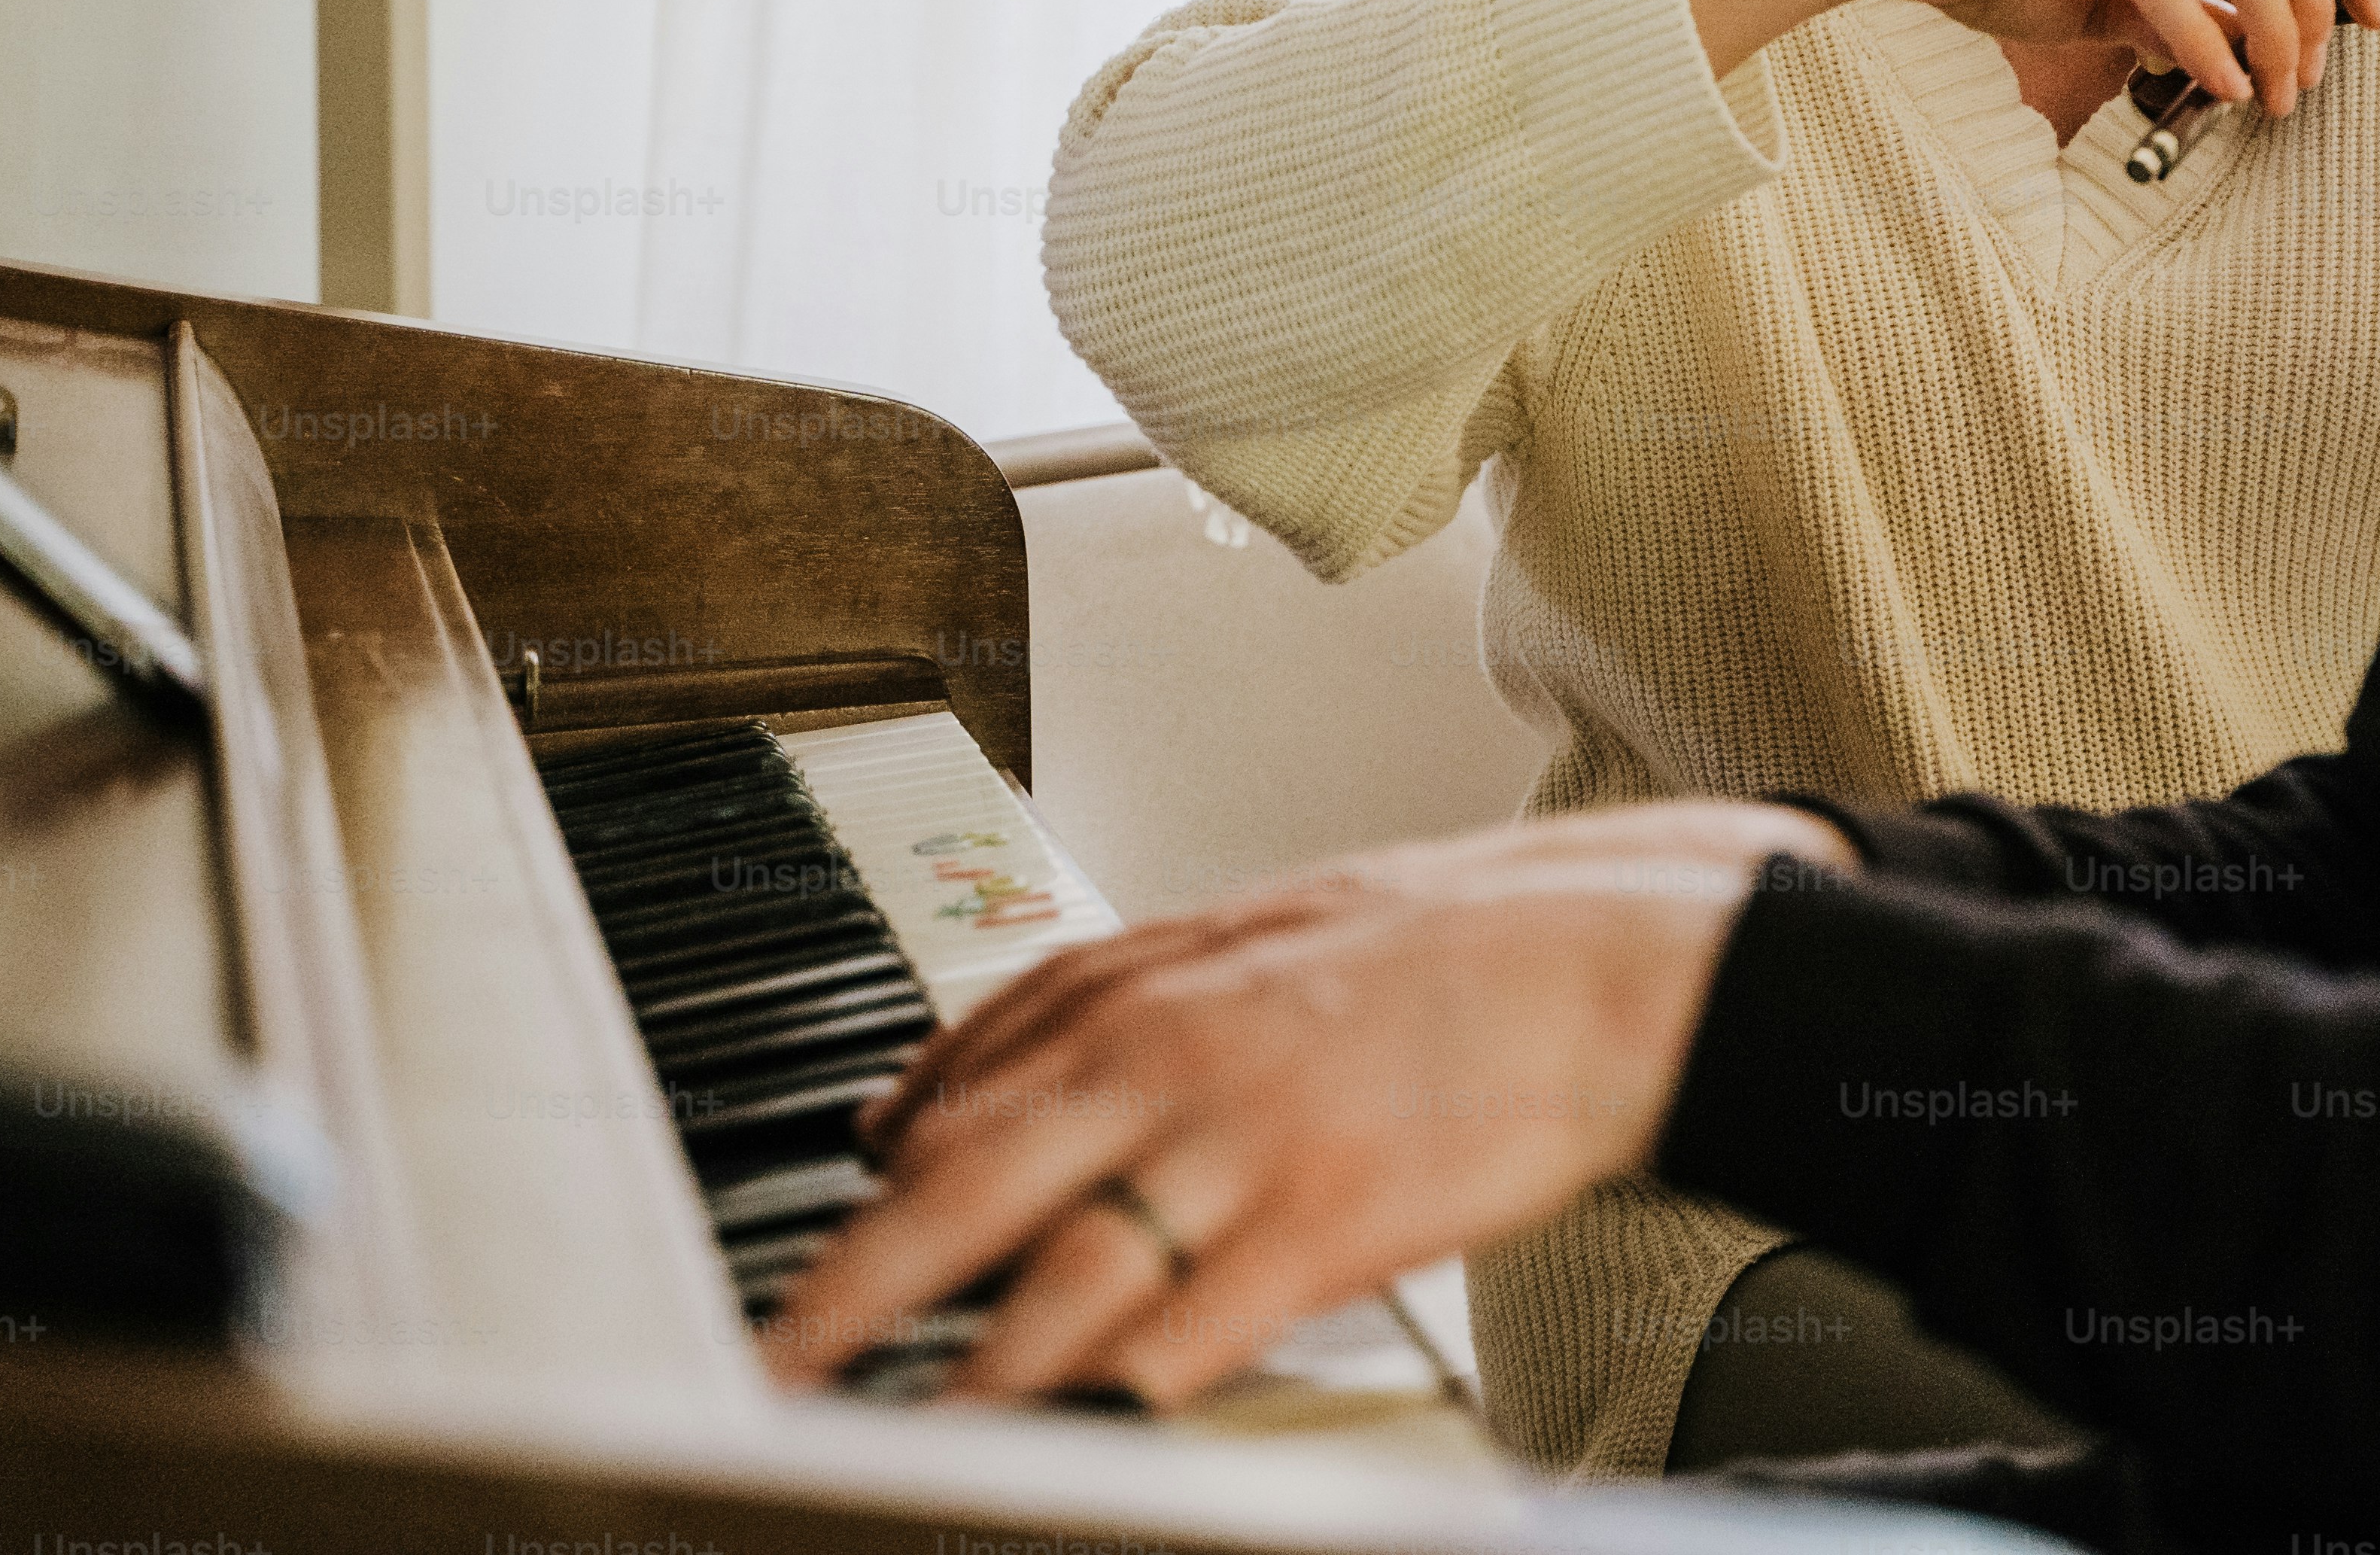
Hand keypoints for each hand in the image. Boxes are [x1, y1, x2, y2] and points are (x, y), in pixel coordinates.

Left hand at [758, 799, 1854, 1406]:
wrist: (1610, 955)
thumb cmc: (1443, 952)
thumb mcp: (1249, 939)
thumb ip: (1096, 1008)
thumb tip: (934, 1092)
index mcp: (1148, 983)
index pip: (953, 1085)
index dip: (862, 1178)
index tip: (806, 1248)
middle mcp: (1170, 1058)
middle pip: (959, 1189)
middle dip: (845, 1294)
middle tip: (768, 1367)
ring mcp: (1243, 1144)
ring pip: (1053, 1280)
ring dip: (959, 1378)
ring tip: (884, 1441)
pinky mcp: (1326, 1224)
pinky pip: (1186, 1332)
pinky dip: (1113, 1395)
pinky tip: (1065, 1433)